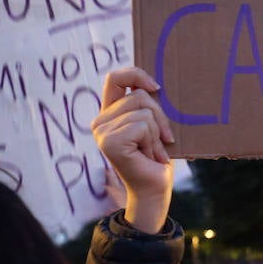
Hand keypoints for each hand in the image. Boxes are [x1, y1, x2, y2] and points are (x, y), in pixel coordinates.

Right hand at [91, 66, 175, 232]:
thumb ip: (146, 104)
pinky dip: (153, 142)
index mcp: (109, 113)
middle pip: (138, 96)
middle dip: (159, 117)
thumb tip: (156, 83)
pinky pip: (142, 126)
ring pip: (143, 112)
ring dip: (156, 134)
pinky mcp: (110, 142)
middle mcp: (100, 121)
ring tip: (153, 151)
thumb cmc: (156, 157)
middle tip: (162, 140)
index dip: (136, 74)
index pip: (115, 78)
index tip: (156, 88)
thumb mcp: (152, 124)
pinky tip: (150, 157)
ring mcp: (102, 132)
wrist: (154, 188)